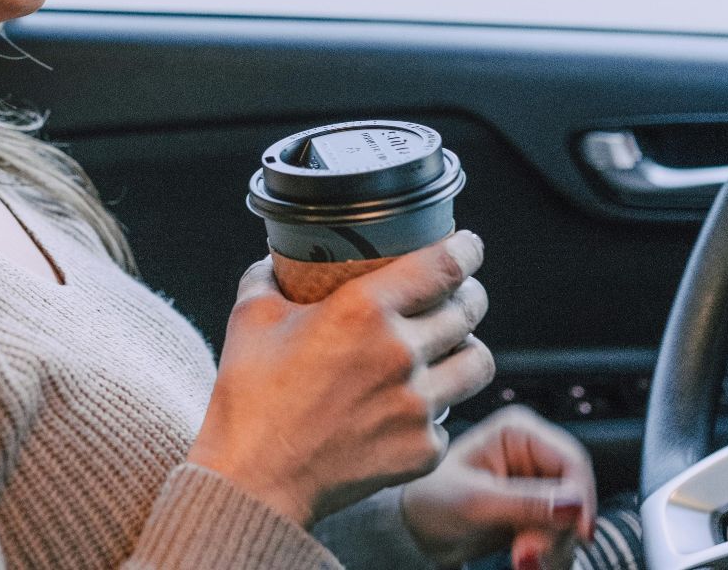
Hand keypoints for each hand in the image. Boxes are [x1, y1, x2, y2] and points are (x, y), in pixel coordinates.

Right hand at [186, 231, 494, 527]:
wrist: (255, 481)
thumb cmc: (249, 398)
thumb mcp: (250, 318)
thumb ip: (269, 277)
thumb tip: (275, 261)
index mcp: (363, 310)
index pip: (444, 266)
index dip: (466, 250)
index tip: (468, 246)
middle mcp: (400, 354)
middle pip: (469, 310)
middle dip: (468, 295)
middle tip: (457, 294)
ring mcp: (417, 406)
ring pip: (478, 362)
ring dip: (466, 348)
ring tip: (449, 347)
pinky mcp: (423, 450)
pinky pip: (450, 416)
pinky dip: (436, 407)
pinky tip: (410, 404)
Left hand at [398, 405, 596, 569]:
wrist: (415, 531)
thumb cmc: (432, 501)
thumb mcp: (476, 501)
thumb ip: (526, 502)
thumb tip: (574, 504)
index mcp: (518, 431)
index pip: (571, 460)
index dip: (581, 497)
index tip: (579, 533)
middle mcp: (532, 452)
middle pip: (576, 493)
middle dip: (559, 529)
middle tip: (529, 554)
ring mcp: (536, 482)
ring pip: (572, 518)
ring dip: (554, 545)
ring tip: (520, 559)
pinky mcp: (535, 510)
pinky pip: (561, 533)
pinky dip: (549, 551)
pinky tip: (524, 560)